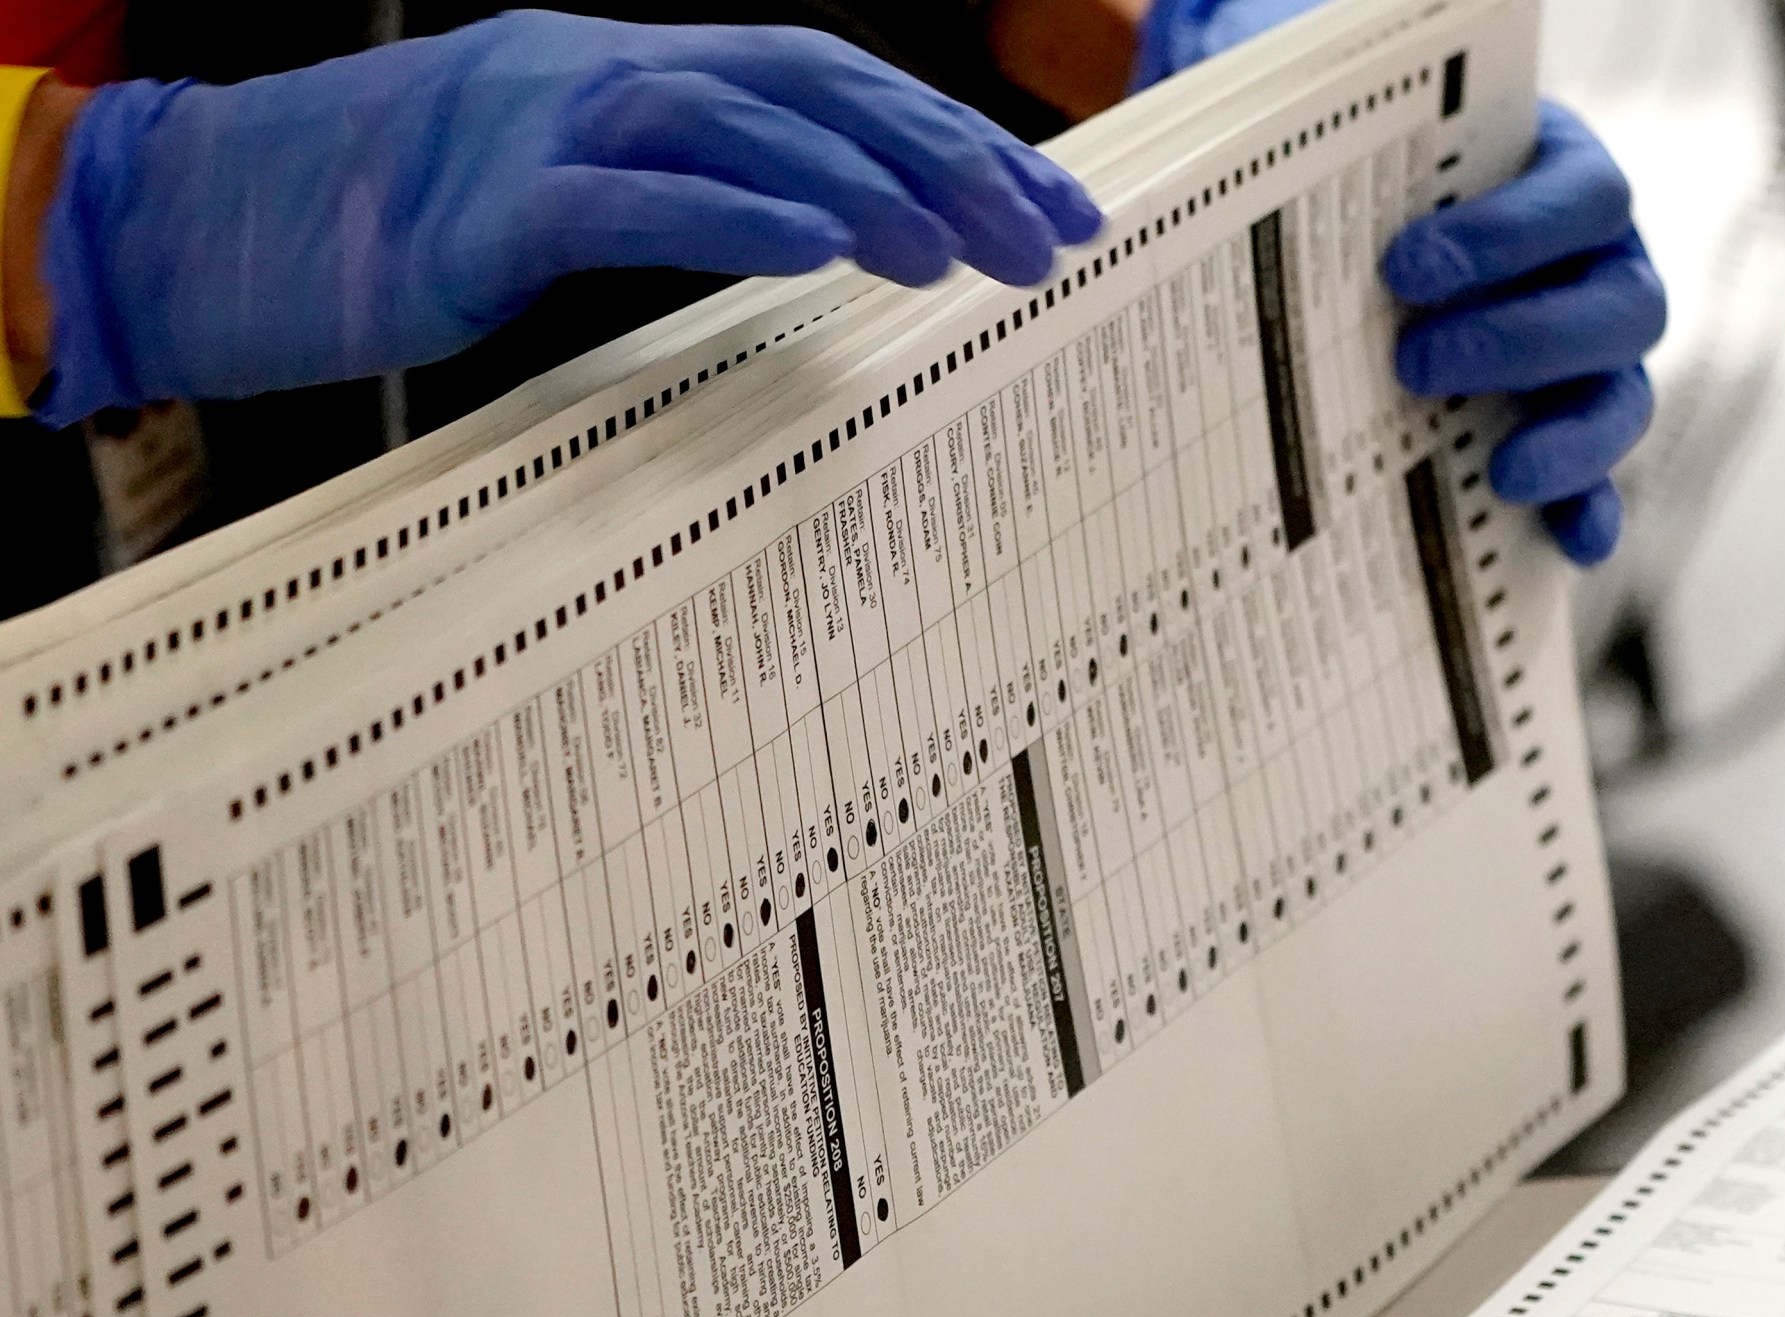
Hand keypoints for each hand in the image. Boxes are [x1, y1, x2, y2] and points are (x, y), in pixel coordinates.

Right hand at [35, 11, 1102, 423]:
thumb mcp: (561, 187)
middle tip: (1051, 238)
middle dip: (948, 159)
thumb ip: (678, 188)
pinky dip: (735, 214)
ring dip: (865, 183)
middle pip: (812, 87)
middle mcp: (602, 72)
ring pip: (736, 122)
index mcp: (633, 71)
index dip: (951, 137)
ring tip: (965, 250)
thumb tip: (813, 228)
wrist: (203, 224)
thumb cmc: (391, 222)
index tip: (1054, 207)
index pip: (830, 84)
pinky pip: (626, 200)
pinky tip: (825, 249)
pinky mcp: (480, 208)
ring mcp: (536, 127)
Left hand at [1380, 103, 1662, 565]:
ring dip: (1569, 439)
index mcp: (1575, 186)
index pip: (1584, 200)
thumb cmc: (1403, 192)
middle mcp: (1608, 271)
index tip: (1405, 265)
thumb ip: (1376, 181)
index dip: (1509, 234)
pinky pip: (1609, 484)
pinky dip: (1592, 512)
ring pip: (1625, 400)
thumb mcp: (1396, 166)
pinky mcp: (1580, 438)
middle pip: (1623, 308)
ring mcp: (1603, 361)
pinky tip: (1570, 542)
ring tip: (1502, 473)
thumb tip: (1275, 184)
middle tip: (1415, 361)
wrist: (1402, 228)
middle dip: (1520, 340)